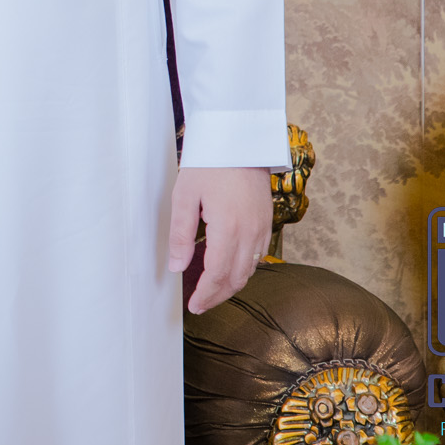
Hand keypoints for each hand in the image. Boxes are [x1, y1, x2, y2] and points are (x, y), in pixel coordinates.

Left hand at [169, 165, 270, 314]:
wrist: (239, 139)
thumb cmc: (209, 163)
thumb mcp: (184, 197)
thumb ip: (180, 235)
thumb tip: (176, 267)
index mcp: (228, 229)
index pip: (217, 275)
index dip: (205, 295)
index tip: (193, 305)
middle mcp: (250, 233)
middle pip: (236, 278)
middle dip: (218, 296)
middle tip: (200, 304)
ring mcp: (262, 228)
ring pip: (250, 270)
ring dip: (231, 285)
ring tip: (211, 290)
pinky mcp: (267, 221)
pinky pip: (258, 255)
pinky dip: (243, 269)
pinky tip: (228, 268)